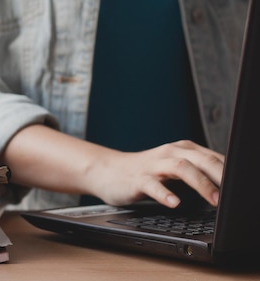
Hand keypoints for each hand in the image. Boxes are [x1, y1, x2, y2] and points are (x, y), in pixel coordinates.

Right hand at [88, 140, 223, 207]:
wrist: (108, 171)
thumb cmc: (145, 172)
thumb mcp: (174, 168)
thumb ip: (198, 172)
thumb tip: (228, 187)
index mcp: (183, 150)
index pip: (215, 158)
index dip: (232, 173)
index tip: (244, 189)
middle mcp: (170, 153)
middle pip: (201, 159)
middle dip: (221, 177)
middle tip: (235, 194)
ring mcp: (154, 165)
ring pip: (181, 168)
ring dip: (201, 184)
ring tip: (214, 201)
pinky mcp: (138, 178)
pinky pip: (153, 185)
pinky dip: (166, 194)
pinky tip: (175, 203)